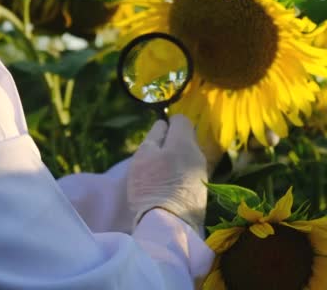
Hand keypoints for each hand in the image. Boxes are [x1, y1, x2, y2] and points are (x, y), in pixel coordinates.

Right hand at [127, 114, 207, 232]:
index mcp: (184, 143)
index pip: (182, 120)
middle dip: (172, 143)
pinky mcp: (202, 192)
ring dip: (176, 161)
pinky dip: (180, 176)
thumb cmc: (150, 185)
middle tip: (154, 157)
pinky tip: (168, 189)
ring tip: (159, 175)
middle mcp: (199, 155)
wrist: (168, 224)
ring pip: (189, 158)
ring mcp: (203, 174)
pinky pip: (191, 175)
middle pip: (187, 140)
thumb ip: (154, 136)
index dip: (168, 124)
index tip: (157, 135)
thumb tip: (163, 124)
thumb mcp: (143, 156)